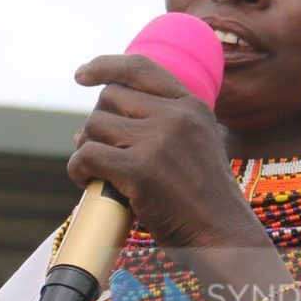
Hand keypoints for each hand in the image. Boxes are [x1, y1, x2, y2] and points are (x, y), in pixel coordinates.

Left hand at [69, 53, 264, 258]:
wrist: (222, 234)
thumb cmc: (203, 198)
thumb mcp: (197, 143)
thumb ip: (163, 123)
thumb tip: (96, 121)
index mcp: (191, 105)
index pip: (140, 68)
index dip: (105, 66)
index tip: (81, 75)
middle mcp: (175, 116)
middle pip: (110, 98)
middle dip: (99, 123)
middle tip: (100, 150)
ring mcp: (157, 141)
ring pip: (95, 125)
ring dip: (86, 146)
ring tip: (96, 169)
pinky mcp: (139, 170)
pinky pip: (88, 155)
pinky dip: (78, 168)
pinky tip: (86, 180)